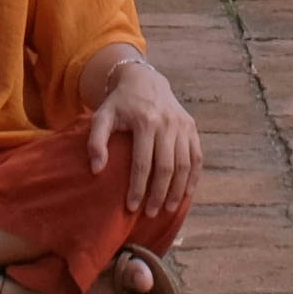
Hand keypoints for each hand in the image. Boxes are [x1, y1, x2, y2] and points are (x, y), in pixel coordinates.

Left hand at [83, 52, 201, 222]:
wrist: (144, 80)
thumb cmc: (119, 103)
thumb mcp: (101, 116)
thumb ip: (95, 141)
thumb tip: (97, 170)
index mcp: (145, 122)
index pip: (142, 163)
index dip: (138, 188)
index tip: (132, 207)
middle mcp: (168, 124)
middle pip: (167, 167)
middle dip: (159, 194)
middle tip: (150, 213)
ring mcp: (182, 125)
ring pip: (185, 165)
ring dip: (178, 190)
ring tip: (169, 209)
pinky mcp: (191, 127)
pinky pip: (197, 156)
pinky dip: (194, 177)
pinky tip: (187, 193)